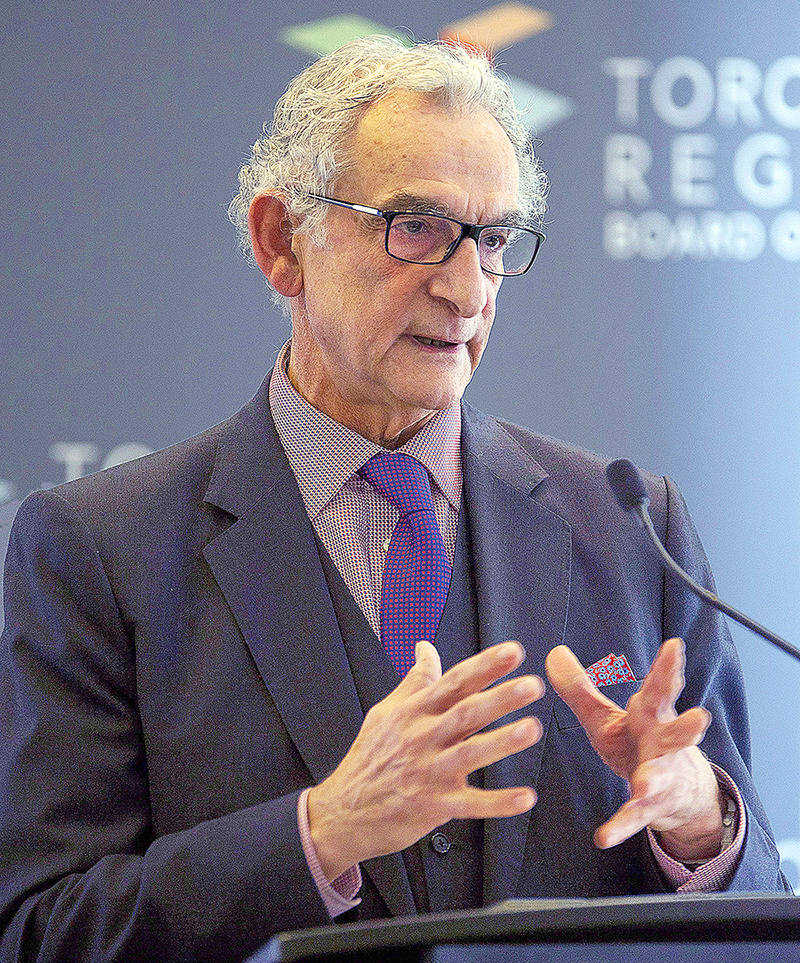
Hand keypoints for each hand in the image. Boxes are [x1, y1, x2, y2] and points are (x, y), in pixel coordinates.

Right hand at [307, 640, 543, 878]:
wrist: (343, 811)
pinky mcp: (433, 805)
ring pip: (469, 753)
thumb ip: (414, 681)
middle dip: (500, 697)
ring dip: (502, 741)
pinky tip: (524, 797)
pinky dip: (497, 803)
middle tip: (532, 685)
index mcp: (414, 712)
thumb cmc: (370, 758)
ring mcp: (428, 772)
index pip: (453, 682)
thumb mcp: (386, 713)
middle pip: (465, 713)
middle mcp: (422, 738)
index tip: (512, 653)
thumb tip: (426, 648)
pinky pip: (470, 804)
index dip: (484, 666)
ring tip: (531, 728)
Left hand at [545, 638, 723, 860]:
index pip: (660, 689)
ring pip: (660, 778)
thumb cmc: (637, 743)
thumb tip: (554, 652)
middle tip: (700, 718)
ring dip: (654, 780)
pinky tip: (602, 837)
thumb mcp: (606, 716)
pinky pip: (632, 818)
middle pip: (675, 733)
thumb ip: (580, 688)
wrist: (674, 793)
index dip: (668, 668)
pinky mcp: (647, 808)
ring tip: (645, 784)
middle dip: (687, 727)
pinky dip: (619, 826)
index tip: (676, 646)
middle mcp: (661, 746)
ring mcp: (659, 778)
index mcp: (649, 717)